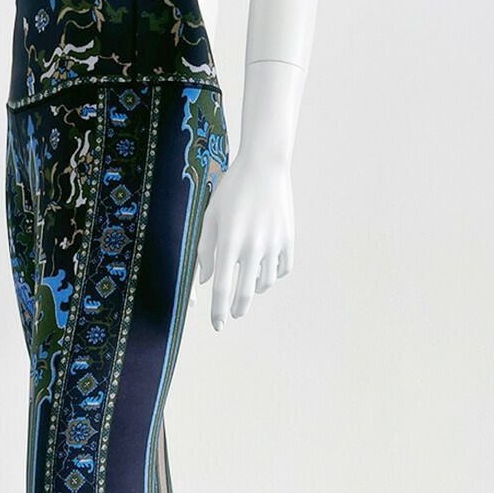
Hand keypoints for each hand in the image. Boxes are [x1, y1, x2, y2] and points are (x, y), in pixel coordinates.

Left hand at [192, 153, 294, 329]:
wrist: (264, 165)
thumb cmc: (231, 191)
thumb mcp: (210, 218)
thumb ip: (204, 252)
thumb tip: (206, 282)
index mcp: (229, 242)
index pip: (221, 288)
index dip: (218, 311)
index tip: (217, 326)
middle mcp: (253, 246)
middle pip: (244, 294)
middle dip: (236, 309)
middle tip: (232, 313)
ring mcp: (274, 243)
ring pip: (265, 283)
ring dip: (254, 289)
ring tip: (247, 284)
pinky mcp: (289, 238)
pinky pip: (282, 269)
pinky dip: (273, 275)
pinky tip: (264, 270)